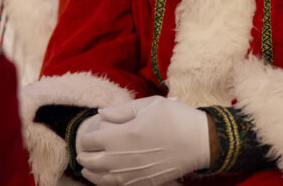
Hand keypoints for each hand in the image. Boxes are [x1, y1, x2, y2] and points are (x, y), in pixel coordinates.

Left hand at [76, 96, 209, 185]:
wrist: (200, 142)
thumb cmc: (175, 118)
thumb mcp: (149, 104)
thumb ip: (121, 109)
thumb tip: (101, 113)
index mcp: (122, 135)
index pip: (91, 140)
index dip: (85, 138)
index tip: (86, 136)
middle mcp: (123, 157)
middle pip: (92, 161)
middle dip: (84, 157)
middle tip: (82, 153)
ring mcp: (133, 173)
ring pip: (102, 178)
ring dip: (91, 173)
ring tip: (87, 170)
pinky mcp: (144, 182)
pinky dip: (106, 184)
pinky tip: (105, 179)